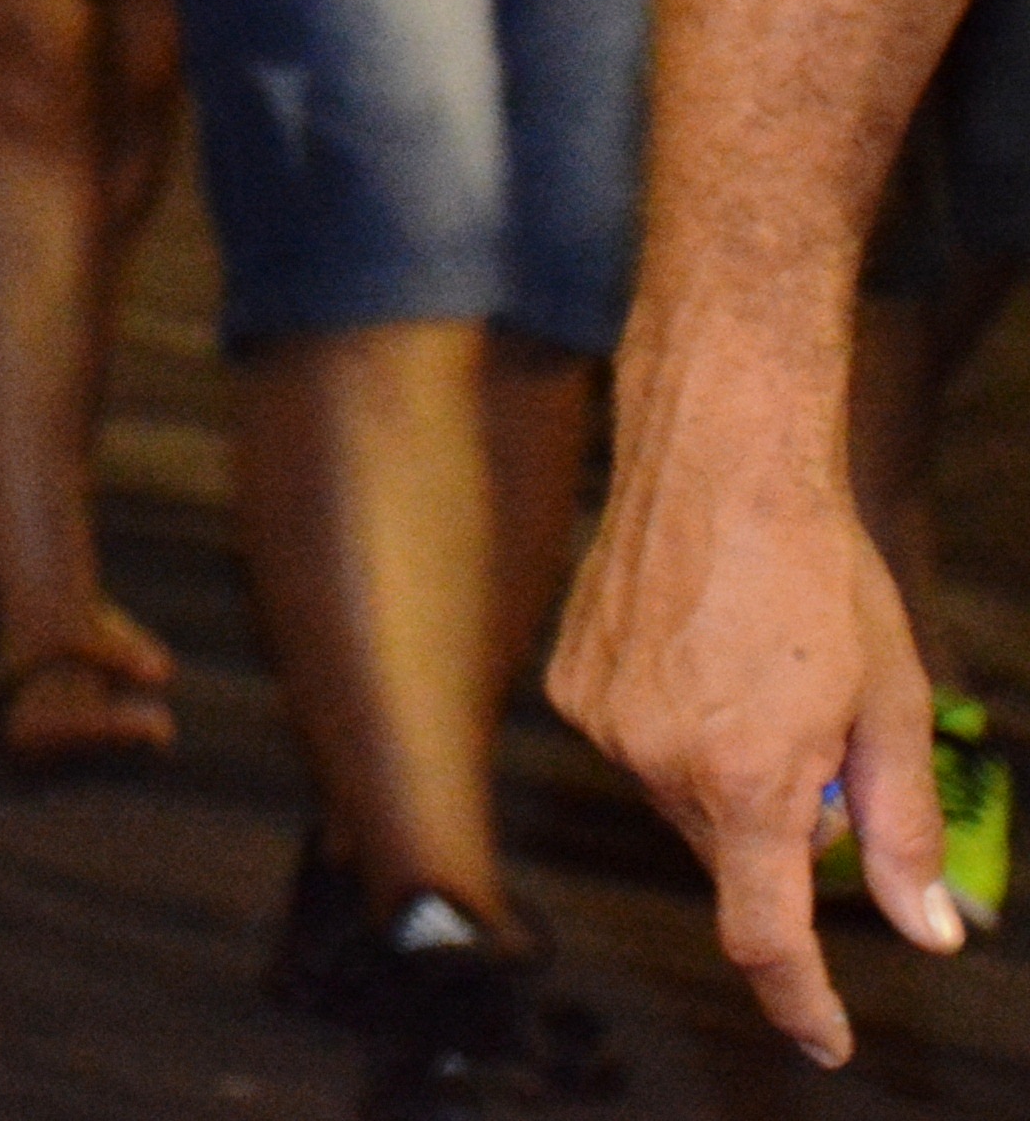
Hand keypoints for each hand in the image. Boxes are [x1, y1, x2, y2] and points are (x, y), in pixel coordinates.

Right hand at [554, 392, 967, 1062]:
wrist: (715, 457)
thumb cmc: (819, 570)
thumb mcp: (894, 700)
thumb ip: (905, 828)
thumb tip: (929, 930)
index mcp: (750, 775)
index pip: (765, 932)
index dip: (799, 1000)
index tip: (825, 1039)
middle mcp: (660, 761)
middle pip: (731, 852)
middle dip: (781, 823)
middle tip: (820, 730)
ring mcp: (604, 722)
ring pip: (680, 798)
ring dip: (725, 770)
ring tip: (750, 668)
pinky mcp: (568, 685)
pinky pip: (632, 745)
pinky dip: (672, 726)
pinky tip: (695, 649)